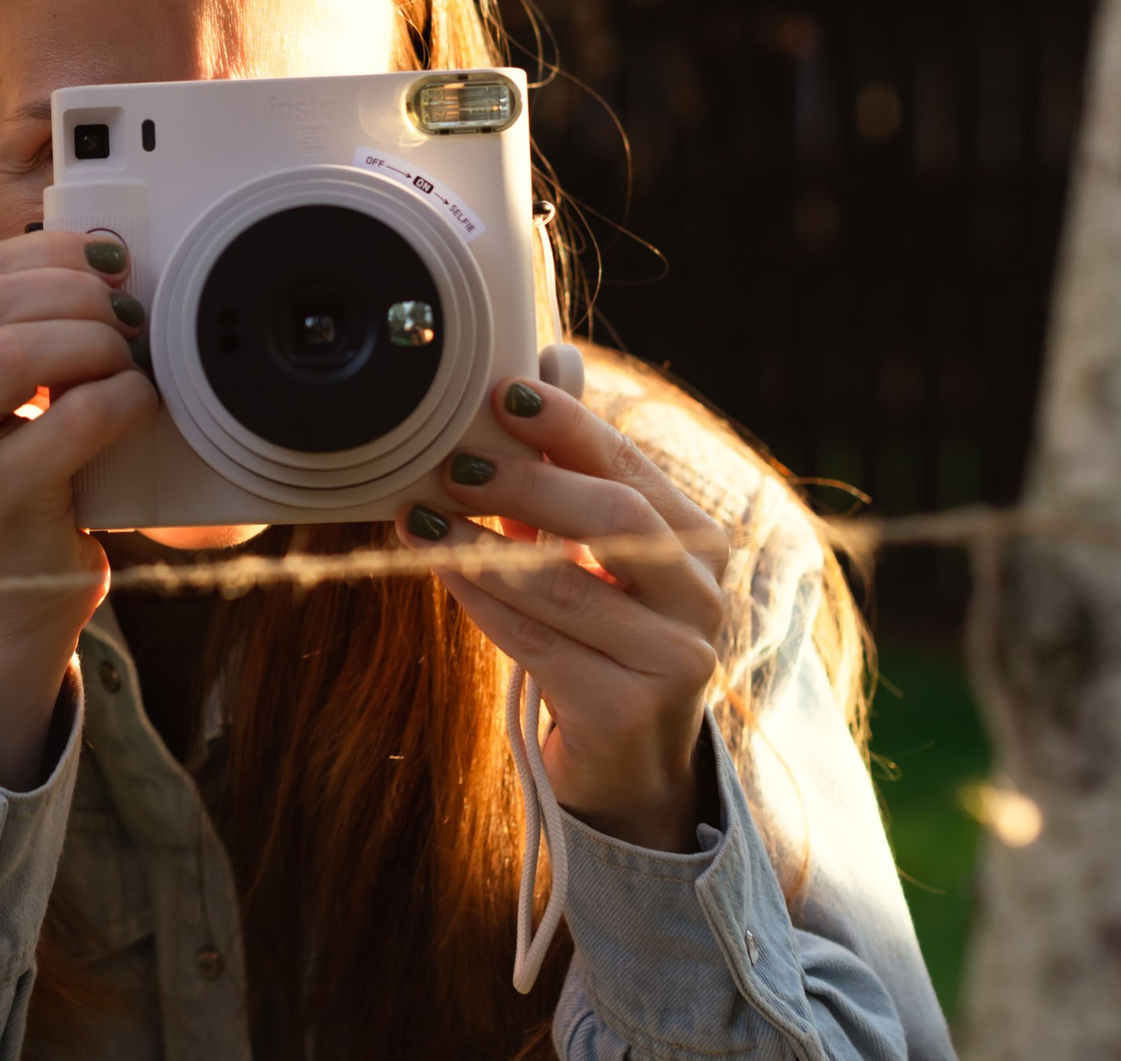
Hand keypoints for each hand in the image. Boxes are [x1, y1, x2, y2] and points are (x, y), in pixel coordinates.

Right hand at [0, 231, 156, 788]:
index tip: (110, 259)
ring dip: (94, 342)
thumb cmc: (22, 487)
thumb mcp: (1, 400)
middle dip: (75, 294)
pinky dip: (122, 401)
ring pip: (14, 351)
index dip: (50, 253)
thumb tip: (105, 258)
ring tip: (130, 361)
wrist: (9, 606)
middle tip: (130, 313)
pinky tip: (142, 406)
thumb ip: (24, 331)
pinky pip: (71, 421)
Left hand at [400, 377, 728, 851]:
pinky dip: (482, 600)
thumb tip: (548, 357)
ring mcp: (674, 660)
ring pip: (564, 586)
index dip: (568, 425)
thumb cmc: (601, 637)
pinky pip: (538, 643)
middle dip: (525, 481)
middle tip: (451, 460)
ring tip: (419, 514)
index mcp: (697, 544)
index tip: (502, 393)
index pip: (633, 466)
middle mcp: (701, 598)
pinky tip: (439, 568)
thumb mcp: (592, 552)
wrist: (628, 763)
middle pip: (613, 519)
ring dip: (480, 543)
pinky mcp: (624, 711)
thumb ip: (570, 469)